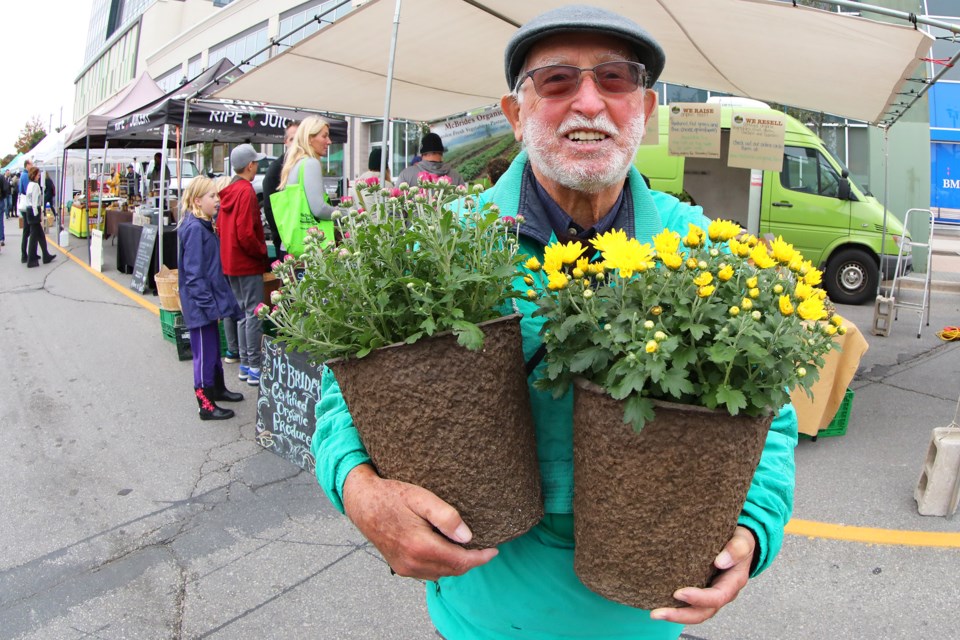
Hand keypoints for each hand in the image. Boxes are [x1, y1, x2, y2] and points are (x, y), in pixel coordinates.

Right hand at [342, 464, 497, 580]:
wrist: (362, 503)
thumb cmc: (392, 496)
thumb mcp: (420, 498)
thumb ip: (445, 517)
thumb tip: (467, 536)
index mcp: (421, 547)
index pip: (460, 561)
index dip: (480, 558)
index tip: (494, 550)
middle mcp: (413, 563)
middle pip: (453, 570)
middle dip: (471, 561)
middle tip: (484, 547)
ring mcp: (405, 568)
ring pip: (441, 574)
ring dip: (456, 564)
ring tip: (467, 548)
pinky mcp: (400, 567)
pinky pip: (428, 573)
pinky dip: (442, 566)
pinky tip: (445, 550)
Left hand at [649, 526, 755, 624]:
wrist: (739, 544)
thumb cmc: (740, 542)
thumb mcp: (743, 542)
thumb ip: (736, 549)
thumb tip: (720, 562)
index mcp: (732, 583)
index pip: (716, 597)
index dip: (698, 598)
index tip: (677, 593)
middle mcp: (721, 593)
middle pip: (702, 612)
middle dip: (679, 615)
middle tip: (656, 613)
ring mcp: (710, 594)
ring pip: (694, 612)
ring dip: (674, 614)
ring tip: (654, 613)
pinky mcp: (700, 589)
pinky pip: (688, 603)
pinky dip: (675, 606)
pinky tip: (657, 601)